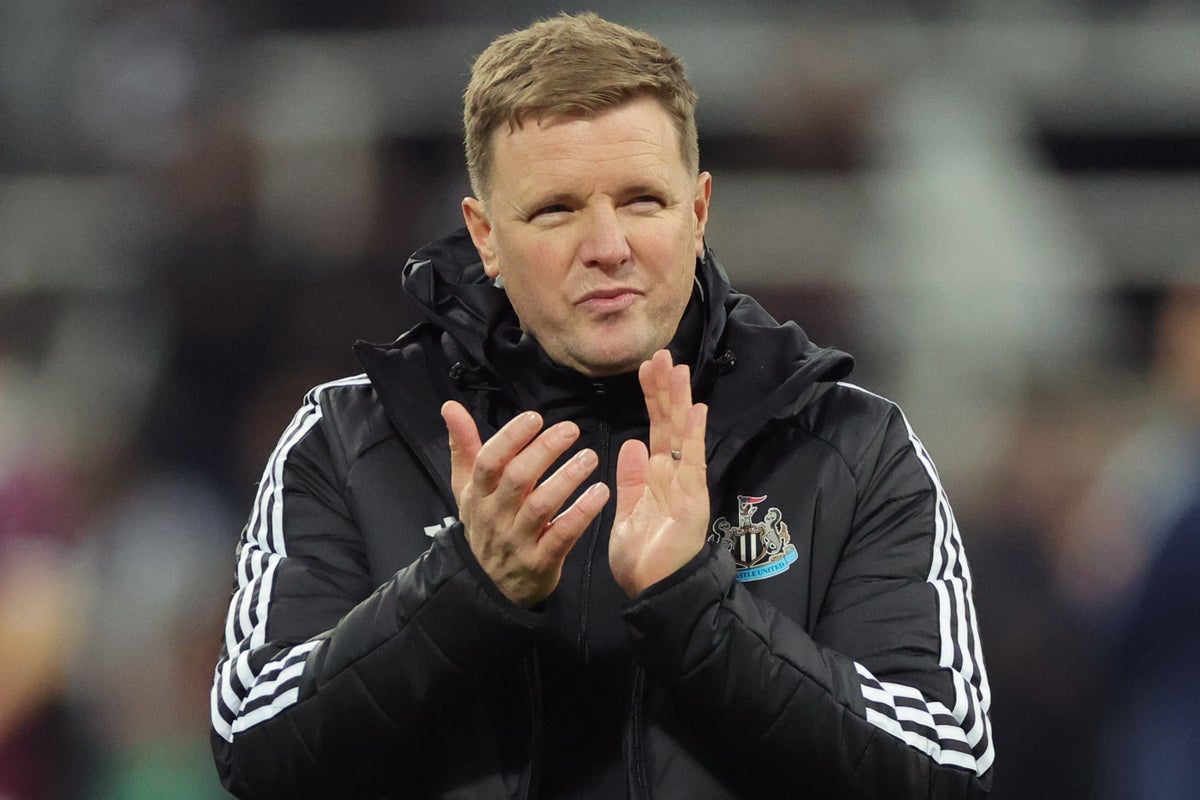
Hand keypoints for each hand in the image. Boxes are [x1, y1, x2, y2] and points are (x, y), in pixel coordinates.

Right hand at [441, 401, 608, 606]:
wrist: (491, 585)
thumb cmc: (486, 524)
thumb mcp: (468, 489)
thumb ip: (464, 446)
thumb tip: (450, 406)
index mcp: (477, 495)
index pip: (489, 461)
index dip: (511, 438)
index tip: (535, 418)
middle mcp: (494, 516)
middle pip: (517, 479)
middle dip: (544, 451)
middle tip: (571, 430)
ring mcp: (516, 541)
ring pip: (541, 506)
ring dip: (567, 478)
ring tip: (590, 457)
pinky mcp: (539, 562)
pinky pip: (561, 536)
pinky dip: (582, 514)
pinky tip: (600, 493)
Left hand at [609, 350, 709, 596]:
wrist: (655, 592)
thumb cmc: (642, 559)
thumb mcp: (627, 513)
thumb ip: (631, 479)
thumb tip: (632, 444)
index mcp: (656, 477)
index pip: (655, 429)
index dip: (652, 399)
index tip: (647, 369)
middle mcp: (674, 474)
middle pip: (669, 423)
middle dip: (665, 389)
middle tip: (660, 355)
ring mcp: (686, 483)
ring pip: (681, 434)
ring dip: (679, 400)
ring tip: (676, 367)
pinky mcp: (693, 496)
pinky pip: (692, 459)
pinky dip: (694, 433)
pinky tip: (695, 407)